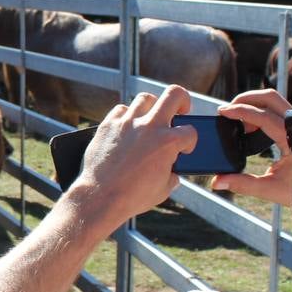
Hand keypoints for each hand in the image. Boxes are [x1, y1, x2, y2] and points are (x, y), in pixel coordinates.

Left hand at [63, 85, 196, 228]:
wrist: (101, 197)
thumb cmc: (133, 197)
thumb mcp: (163, 189)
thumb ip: (172, 173)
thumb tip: (173, 169)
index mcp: (168, 142)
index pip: (190, 131)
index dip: (190, 141)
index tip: (184, 148)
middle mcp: (149, 127)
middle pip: (174, 94)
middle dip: (182, 100)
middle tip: (180, 110)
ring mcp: (127, 123)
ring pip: (145, 98)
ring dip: (152, 107)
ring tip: (151, 118)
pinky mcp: (108, 124)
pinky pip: (121, 110)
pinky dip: (127, 116)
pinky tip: (128, 126)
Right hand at [210, 89, 291, 206]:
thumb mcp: (270, 189)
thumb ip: (242, 184)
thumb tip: (216, 182)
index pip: (264, 116)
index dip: (240, 111)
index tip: (222, 112)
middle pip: (270, 97)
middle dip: (246, 98)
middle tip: (228, 110)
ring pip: (276, 99)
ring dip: (254, 103)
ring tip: (239, 123)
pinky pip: (280, 108)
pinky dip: (262, 110)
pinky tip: (252, 129)